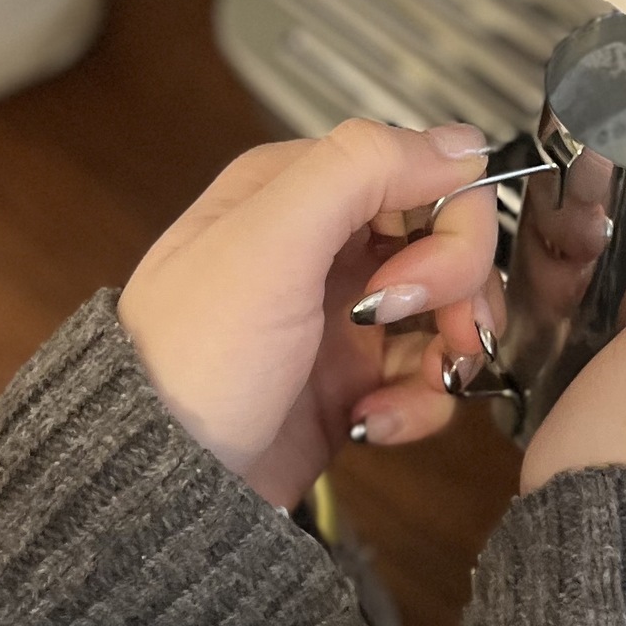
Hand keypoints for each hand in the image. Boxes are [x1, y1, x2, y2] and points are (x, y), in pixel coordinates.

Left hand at [119, 119, 502, 510]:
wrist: (161, 483)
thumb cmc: (197, 356)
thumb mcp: (268, 242)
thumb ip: (361, 169)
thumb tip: (464, 142)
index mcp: (300, 188)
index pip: (423, 169)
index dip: (447, 224)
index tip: (415, 282)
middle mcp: (326, 243)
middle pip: (446, 237)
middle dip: (455, 290)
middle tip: (432, 333)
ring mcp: (343, 314)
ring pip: (447, 308)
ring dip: (449, 352)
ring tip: (420, 387)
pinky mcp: (353, 382)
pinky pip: (424, 375)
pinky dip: (418, 404)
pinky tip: (372, 425)